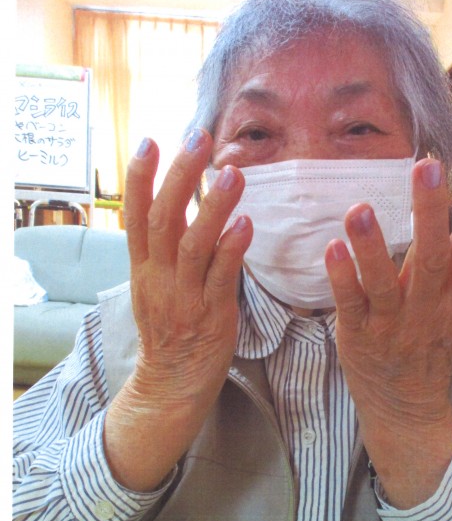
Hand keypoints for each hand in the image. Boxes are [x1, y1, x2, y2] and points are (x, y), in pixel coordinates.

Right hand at [103, 130, 251, 490]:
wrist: (172, 383)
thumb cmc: (170, 328)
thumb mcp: (155, 285)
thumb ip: (166, 248)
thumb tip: (181, 204)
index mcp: (144, 267)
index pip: (136, 214)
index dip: (139, 177)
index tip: (149, 141)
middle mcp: (159, 277)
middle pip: (165, 219)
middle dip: (180, 175)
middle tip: (197, 138)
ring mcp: (184, 296)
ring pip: (193, 244)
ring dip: (213, 206)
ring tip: (232, 172)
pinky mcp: (212, 314)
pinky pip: (221, 278)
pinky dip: (231, 248)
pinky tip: (245, 223)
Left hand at [325, 159, 451, 508]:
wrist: (406, 409)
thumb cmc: (423, 351)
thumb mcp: (446, 311)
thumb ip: (444, 271)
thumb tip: (447, 216)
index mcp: (450, 299)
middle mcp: (425, 311)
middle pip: (432, 259)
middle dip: (430, 213)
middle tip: (427, 169)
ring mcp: (391, 326)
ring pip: (385, 285)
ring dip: (372, 247)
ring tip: (361, 209)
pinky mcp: (358, 338)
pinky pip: (350, 306)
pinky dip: (342, 278)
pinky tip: (333, 248)